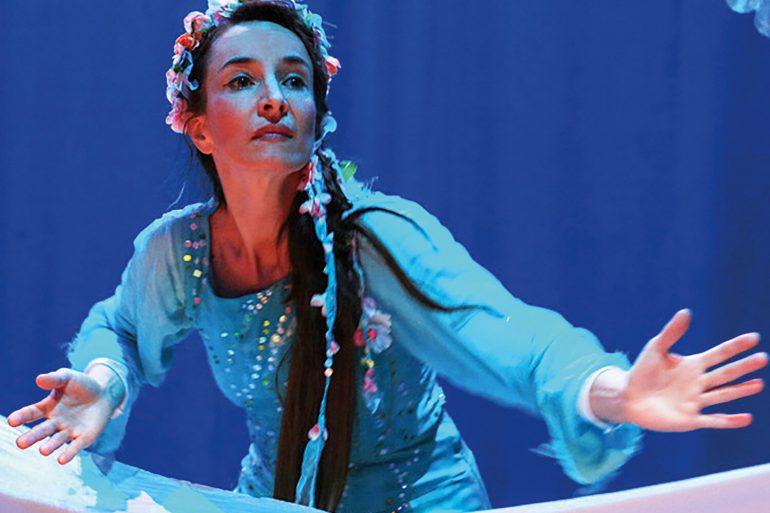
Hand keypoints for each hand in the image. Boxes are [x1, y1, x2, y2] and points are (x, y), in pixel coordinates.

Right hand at [7, 368, 117, 463]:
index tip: (12, 420)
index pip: (33, 412)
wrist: (105, 393)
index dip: (22, 416)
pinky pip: (76, 446)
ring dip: (50, 446)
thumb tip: (39, 379)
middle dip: (32, 436)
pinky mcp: (84, 437)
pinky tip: (62, 460)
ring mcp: (69, 431)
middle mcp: (56, 422)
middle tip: (20, 443)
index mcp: (49, 407)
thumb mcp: (68, 378)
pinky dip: (69, 453)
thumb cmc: (82, 385)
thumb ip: (54, 379)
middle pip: (43, 430)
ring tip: (43, 451)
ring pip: (57, 440)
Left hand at [622, 309, 766, 431]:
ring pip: (723, 394)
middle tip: (763, 358)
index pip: (719, 354)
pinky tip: (746, 418)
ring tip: (758, 383)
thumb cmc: (642, 372)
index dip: (735, 346)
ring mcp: (695, 401)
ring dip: (740, 390)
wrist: (628, 397)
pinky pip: (713, 420)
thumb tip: (686, 312)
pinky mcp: (690, 419)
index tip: (754, 338)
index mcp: (692, 365)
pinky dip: (729, 420)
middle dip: (744, 366)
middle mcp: (698, 383)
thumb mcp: (656, 349)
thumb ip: (672, 333)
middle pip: (725, 373)